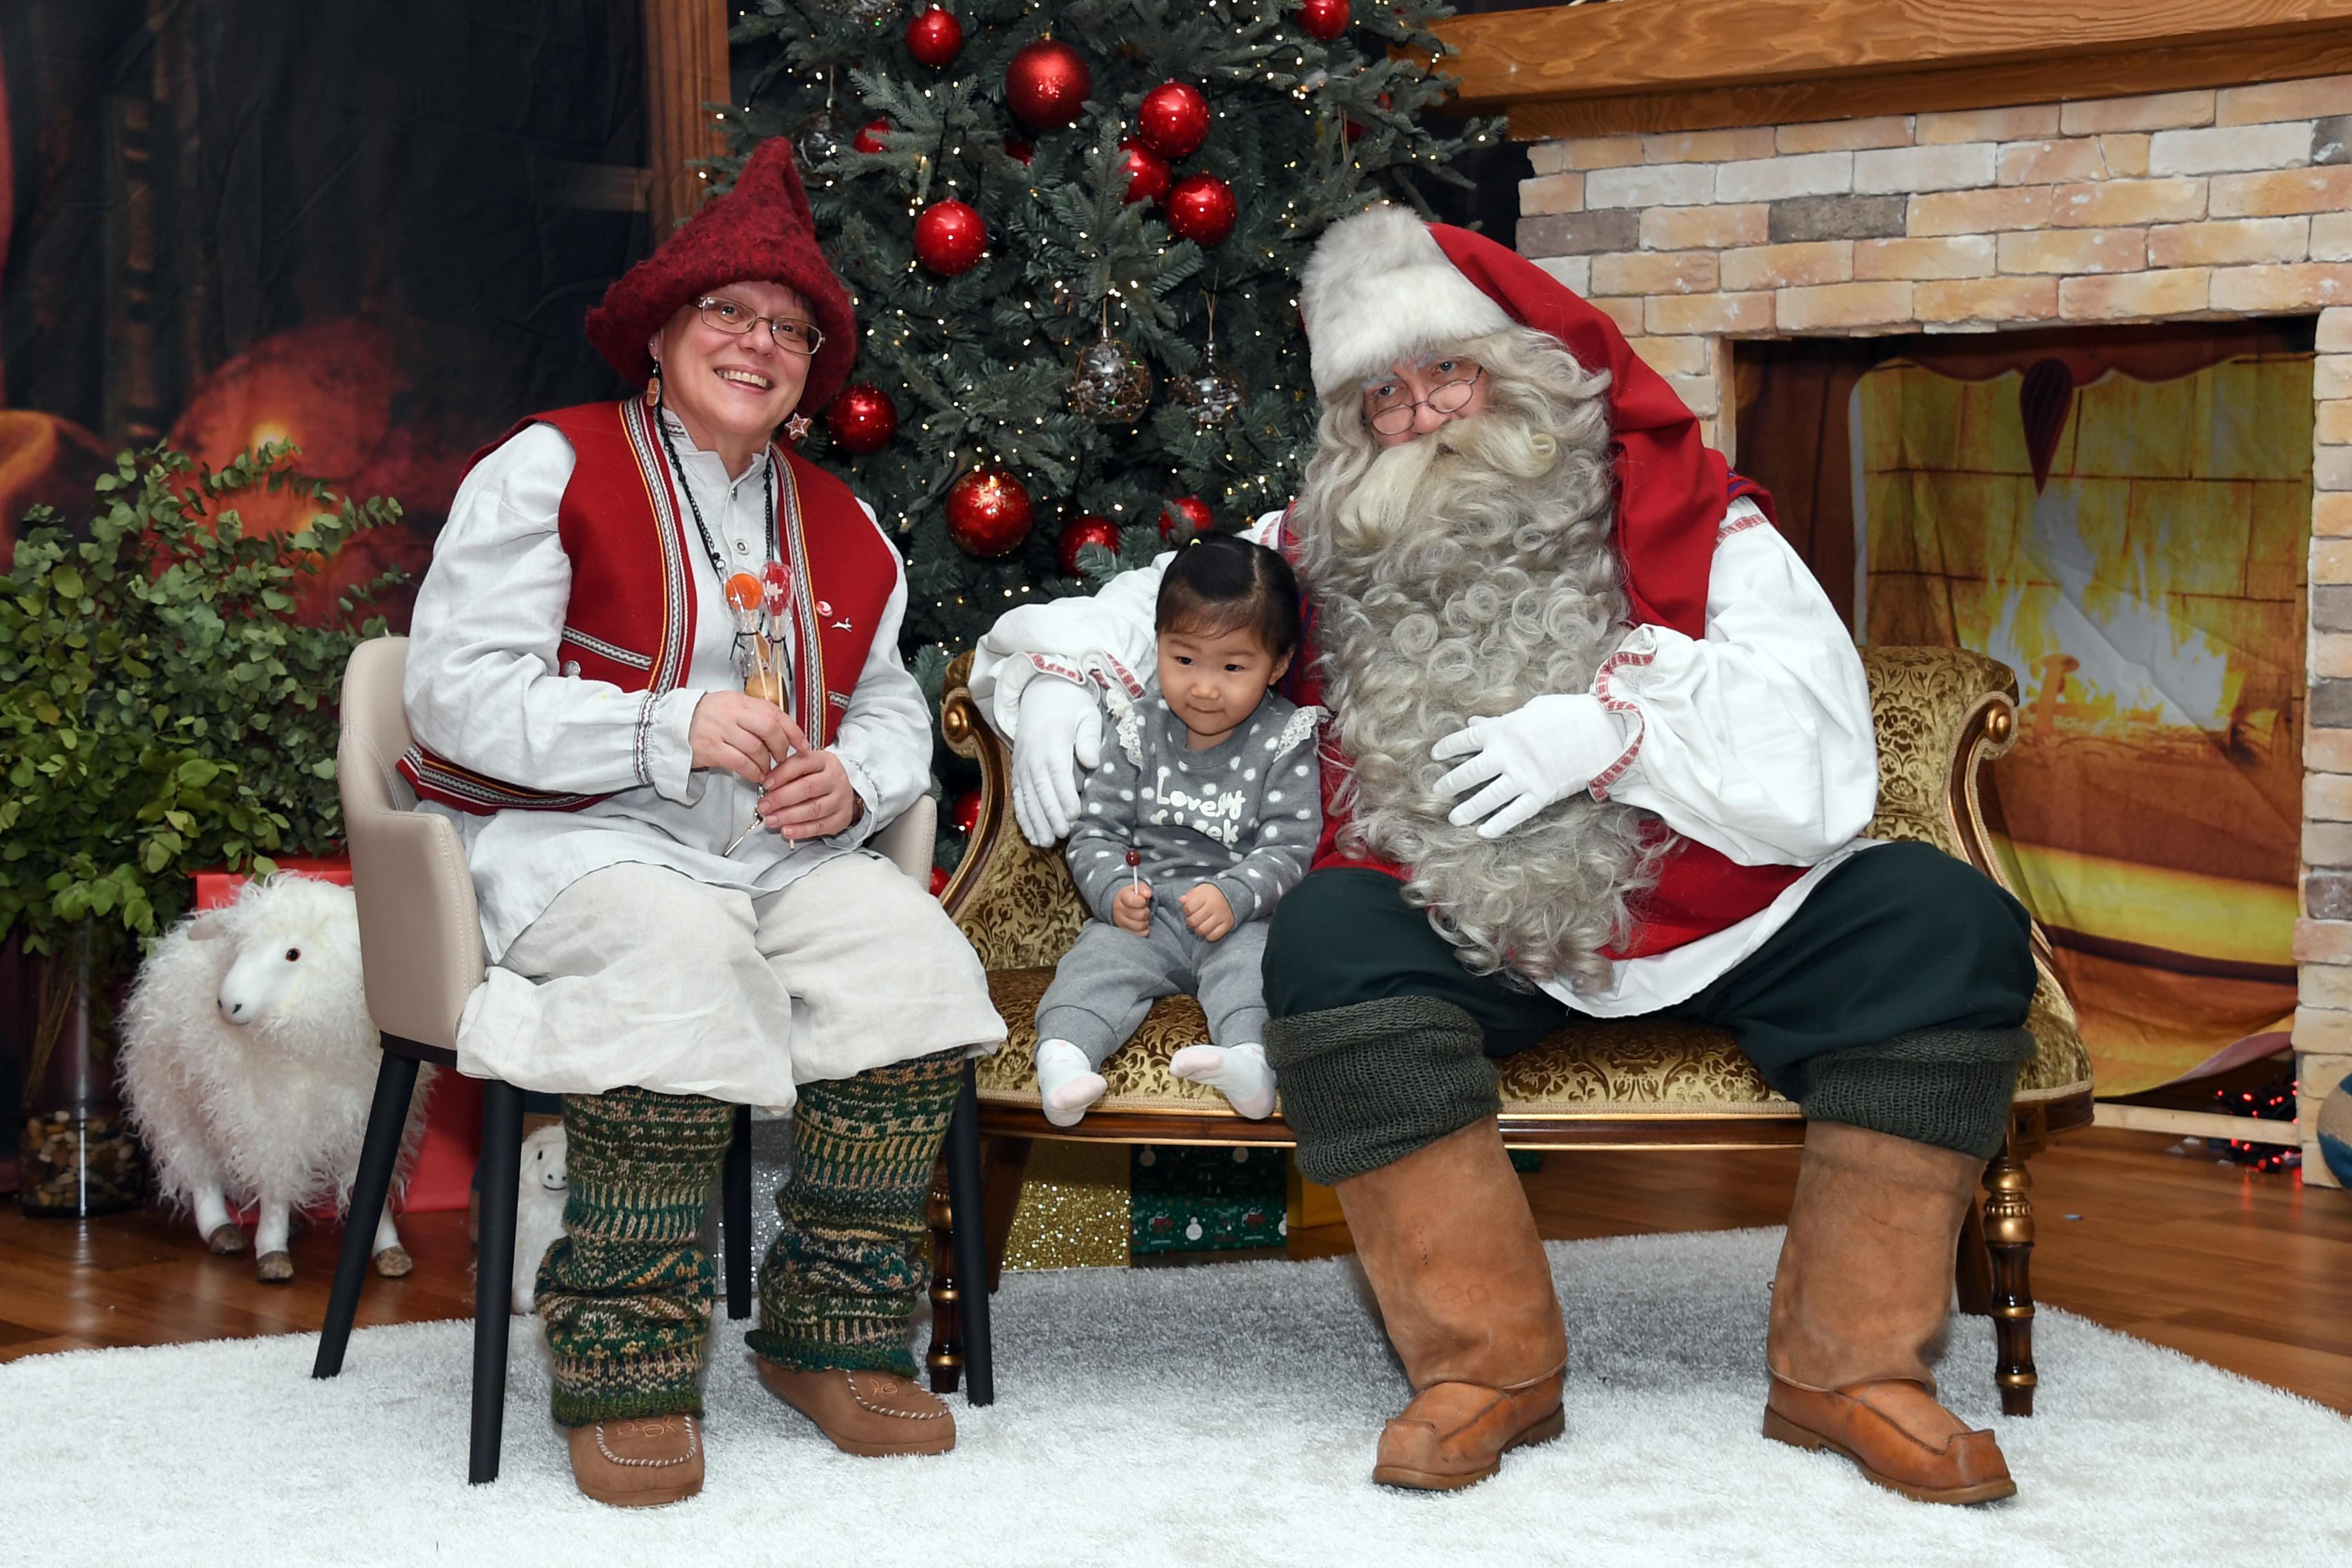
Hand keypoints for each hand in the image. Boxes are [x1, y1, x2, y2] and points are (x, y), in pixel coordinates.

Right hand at [691, 691, 796, 784]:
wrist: (672, 726)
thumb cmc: (708, 719)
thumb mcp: (732, 708)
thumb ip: (756, 716)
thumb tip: (787, 733)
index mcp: (740, 701)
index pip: (775, 713)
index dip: (794, 731)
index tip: (803, 746)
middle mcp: (730, 712)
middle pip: (769, 729)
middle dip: (781, 748)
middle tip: (782, 759)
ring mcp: (719, 730)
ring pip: (756, 748)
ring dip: (767, 763)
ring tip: (767, 769)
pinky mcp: (710, 748)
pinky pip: (740, 762)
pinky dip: (752, 771)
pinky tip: (755, 775)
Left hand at [758, 716, 859, 839]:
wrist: (843, 792)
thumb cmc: (818, 778)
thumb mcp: (806, 766)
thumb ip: (788, 770)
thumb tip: (766, 783)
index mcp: (824, 760)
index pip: (802, 763)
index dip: (782, 774)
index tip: (765, 784)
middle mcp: (835, 778)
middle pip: (808, 788)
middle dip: (781, 798)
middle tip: (764, 806)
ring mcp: (840, 799)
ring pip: (814, 809)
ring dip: (788, 816)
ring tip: (771, 820)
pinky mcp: (841, 817)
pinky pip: (820, 826)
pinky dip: (801, 830)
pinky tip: (786, 830)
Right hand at [1012, 677, 1102, 845]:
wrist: (1040, 691)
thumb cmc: (1071, 705)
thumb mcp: (1087, 714)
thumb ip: (1089, 738)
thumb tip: (1091, 762)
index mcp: (1052, 743)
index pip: (1058, 773)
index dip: (1064, 796)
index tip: (1074, 815)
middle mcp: (1033, 756)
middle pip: (1040, 790)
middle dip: (1051, 815)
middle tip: (1062, 835)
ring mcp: (1022, 765)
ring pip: (1026, 798)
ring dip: (1035, 821)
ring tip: (1046, 842)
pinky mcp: (1017, 770)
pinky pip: (1018, 797)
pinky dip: (1023, 817)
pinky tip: (1032, 835)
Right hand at [1111, 880, 1152, 934]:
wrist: (1123, 905)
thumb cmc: (1134, 896)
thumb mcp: (1138, 888)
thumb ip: (1144, 889)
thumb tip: (1147, 894)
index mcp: (1122, 897)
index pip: (1132, 901)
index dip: (1142, 902)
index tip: (1144, 901)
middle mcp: (1119, 910)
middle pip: (1139, 915)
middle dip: (1146, 912)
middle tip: (1145, 909)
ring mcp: (1120, 922)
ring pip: (1139, 926)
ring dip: (1146, 922)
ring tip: (1144, 917)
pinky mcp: (1124, 932)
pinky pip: (1138, 934)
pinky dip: (1144, 930)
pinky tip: (1142, 924)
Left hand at [1179, 883, 1233, 940]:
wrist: (1234, 894)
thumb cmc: (1214, 893)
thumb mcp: (1201, 889)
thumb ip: (1190, 895)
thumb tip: (1181, 900)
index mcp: (1206, 897)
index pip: (1189, 908)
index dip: (1186, 910)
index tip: (1190, 909)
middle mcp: (1214, 907)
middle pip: (1194, 921)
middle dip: (1190, 921)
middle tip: (1194, 918)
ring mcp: (1221, 917)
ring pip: (1202, 930)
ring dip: (1198, 929)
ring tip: (1200, 924)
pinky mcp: (1227, 925)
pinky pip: (1214, 936)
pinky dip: (1208, 935)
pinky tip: (1208, 929)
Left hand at [1431, 692, 1626, 838]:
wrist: (1600, 731)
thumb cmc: (1565, 714)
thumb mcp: (1528, 711)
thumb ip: (1499, 721)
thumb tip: (1474, 722)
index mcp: (1501, 730)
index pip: (1464, 740)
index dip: (1447, 747)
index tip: (1435, 754)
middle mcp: (1507, 755)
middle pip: (1470, 772)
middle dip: (1451, 783)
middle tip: (1438, 791)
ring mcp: (1523, 777)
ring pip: (1488, 797)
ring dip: (1469, 809)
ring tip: (1454, 818)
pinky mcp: (1540, 794)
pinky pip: (1514, 813)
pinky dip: (1498, 824)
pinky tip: (1484, 832)